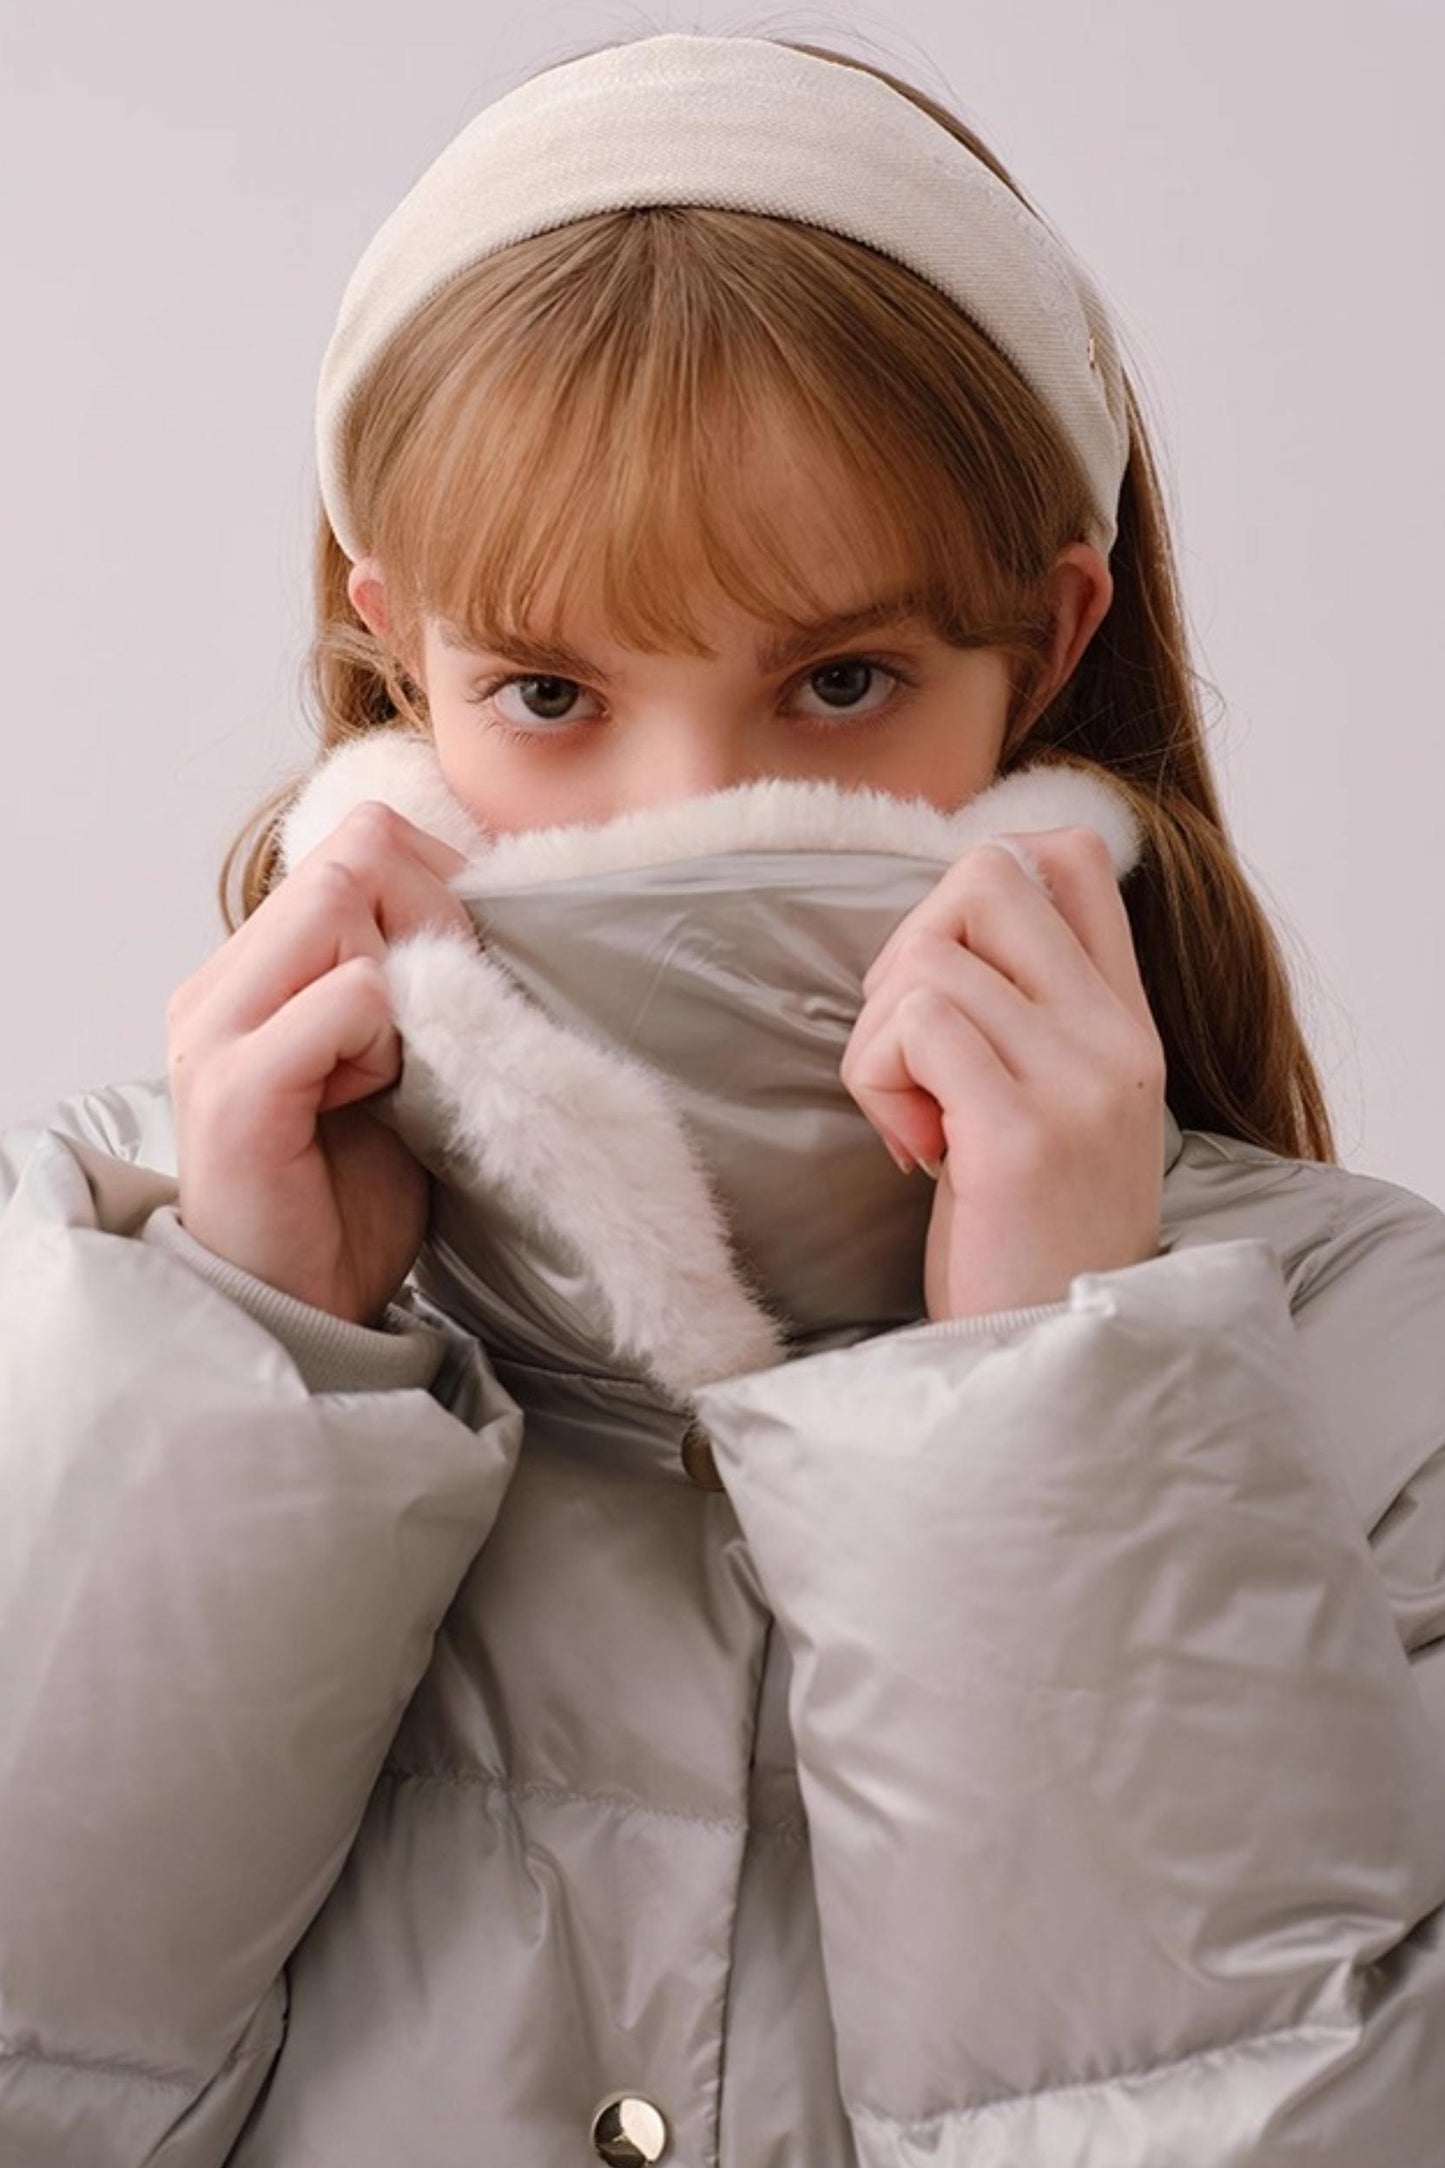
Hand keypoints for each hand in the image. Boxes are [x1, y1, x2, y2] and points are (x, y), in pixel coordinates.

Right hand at [166, 800, 476, 1327]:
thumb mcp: (392, 1064)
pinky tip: (377, 1100)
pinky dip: (387, 1039)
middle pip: (355, 856)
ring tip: (396, 1071)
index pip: (357, 842)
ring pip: (343, 905)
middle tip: (448, 1020)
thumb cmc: (352, 1198)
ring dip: (409, 982)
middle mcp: (219, 983)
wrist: (306, 1315)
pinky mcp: (239, 1086)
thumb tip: (480, 900)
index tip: (465, 973)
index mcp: (252, 968)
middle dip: (434, 922)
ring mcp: (217, 1029)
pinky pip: (348, 995)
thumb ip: (410, 981)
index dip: (435, 886)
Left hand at [841, 826, 1166, 1321]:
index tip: (946, 982)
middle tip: (909, 1052)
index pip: (1070, 859)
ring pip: (928, 958)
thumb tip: (932, 929)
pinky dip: (877, 1078)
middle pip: (985, 876)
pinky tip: (910, 1150)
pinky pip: (916, 1026)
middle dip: (908, 949)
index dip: (977, 885)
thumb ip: (1021, 1017)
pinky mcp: (1020, 1136)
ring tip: (910, 1121)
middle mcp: (1116, 1039)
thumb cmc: (1021, 1239)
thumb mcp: (1049, 1109)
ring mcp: (1077, 1084)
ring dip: (878, 1039)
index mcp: (1126, 1023)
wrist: (1049, 1364)